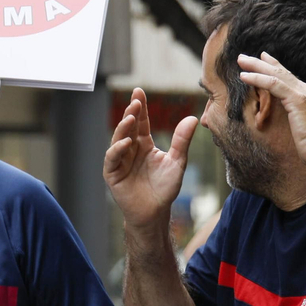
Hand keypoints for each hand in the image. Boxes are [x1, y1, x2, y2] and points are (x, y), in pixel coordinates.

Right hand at [103, 87, 196, 228]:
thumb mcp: (177, 162)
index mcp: (144, 144)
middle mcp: (130, 149)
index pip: (141, 122)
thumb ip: (182, 141)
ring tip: (131, 118)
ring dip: (123, 128)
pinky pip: (112, 158)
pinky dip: (118, 149)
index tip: (139, 92)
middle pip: (128, 127)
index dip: (140, 107)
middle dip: (131, 113)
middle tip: (135, 102)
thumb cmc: (165, 189)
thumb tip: (193, 118)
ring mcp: (120, 160)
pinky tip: (126, 142)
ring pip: (118, 139)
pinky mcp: (113, 173)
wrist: (155, 213)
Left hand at [235, 53, 305, 168]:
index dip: (274, 66)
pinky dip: (258, 79)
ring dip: (256, 66)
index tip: (262, 58)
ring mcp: (303, 93)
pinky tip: (244, 76)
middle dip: (260, 63)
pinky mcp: (297, 100)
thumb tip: (284, 114)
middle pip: (280, 71)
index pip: (288, 76)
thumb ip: (294, 115)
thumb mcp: (301, 125)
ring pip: (275, 74)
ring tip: (241, 61)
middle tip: (243, 57)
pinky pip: (273, 84)